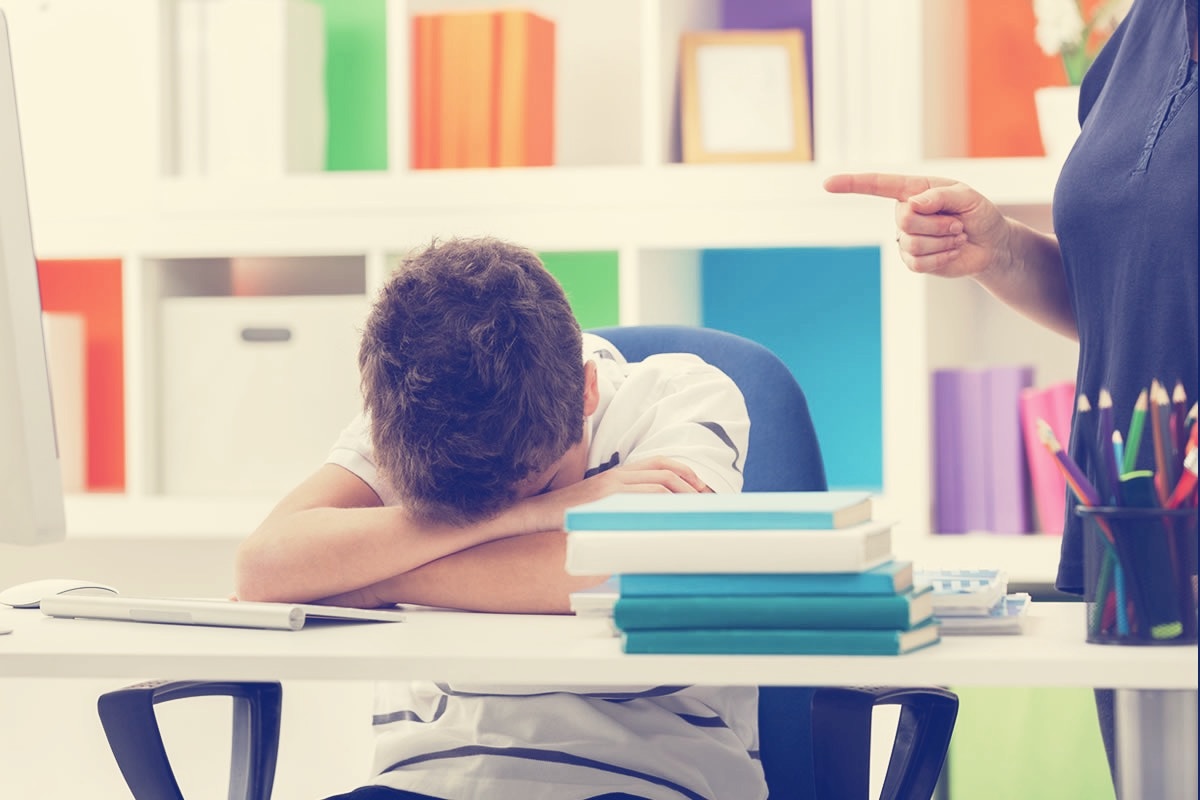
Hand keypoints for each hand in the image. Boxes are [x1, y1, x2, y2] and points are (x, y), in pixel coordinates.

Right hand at [519, 456, 708, 531]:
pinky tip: (671, 516)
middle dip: (689, 484)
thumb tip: (645, 520)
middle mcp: (616, 475)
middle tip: (704, 500)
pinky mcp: (605, 499)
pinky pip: (642, 497)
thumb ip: (620, 506)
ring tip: (693, 510)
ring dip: (680, 496)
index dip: (683, 471)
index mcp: (617, 474)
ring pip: (658, 483)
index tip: (699, 487)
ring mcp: (611, 486)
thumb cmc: (566, 517)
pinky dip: (661, 504)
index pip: (658, 463)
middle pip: (663, 470)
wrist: (536, 515)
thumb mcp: (598, 507)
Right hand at [824, 173, 1011, 279]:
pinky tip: (951, 251)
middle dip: (937, 224)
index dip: (852, 184)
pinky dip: (941, 257)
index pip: (878, 185)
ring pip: (913, 243)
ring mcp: (906, 238)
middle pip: (905, 219)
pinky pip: (918, 262)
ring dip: (943, 241)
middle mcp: (904, 212)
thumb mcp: (969, 197)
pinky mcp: (913, 260)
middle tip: (956, 224)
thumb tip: (914, 204)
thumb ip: (941, 195)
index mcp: (913, 190)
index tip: (827, 184)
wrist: (990, 245)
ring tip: (956, 236)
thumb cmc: (979, 214)